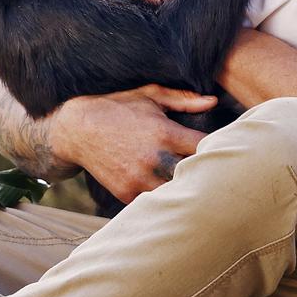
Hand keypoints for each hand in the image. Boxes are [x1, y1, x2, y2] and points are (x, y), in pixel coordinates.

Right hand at [49, 85, 216, 203]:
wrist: (77, 129)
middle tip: (210, 168)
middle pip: (195, 174)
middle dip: (203, 171)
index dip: (216, 147)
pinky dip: (162, 196)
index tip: (219, 146)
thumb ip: (183, 100)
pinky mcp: (126, 193)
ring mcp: (139, 179)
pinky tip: (165, 187)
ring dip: (183, 186)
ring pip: (176, 192)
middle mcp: (153, 159)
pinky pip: (154, 201)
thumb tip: (214, 102)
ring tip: (190, 181)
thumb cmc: (119, 107)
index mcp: (164, 133)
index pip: (204, 147)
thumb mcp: (150, 95)